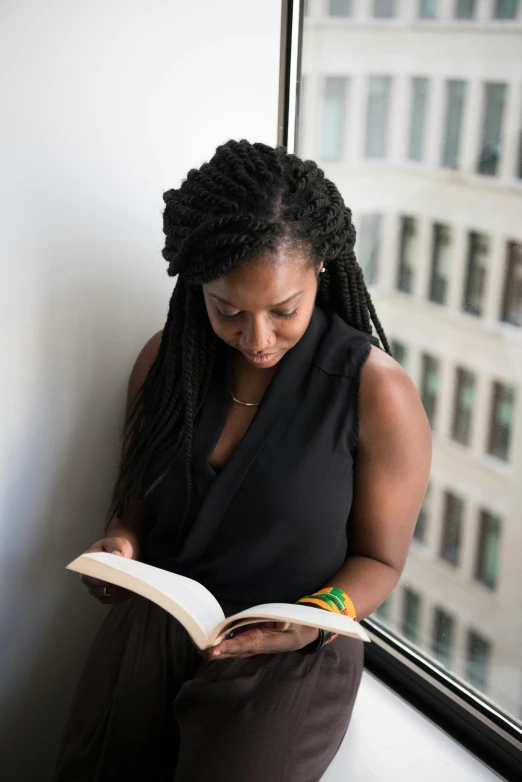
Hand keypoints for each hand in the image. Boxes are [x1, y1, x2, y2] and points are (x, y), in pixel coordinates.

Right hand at [80, 535, 134, 604]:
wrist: (122, 551)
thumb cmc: (116, 546)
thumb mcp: (116, 542)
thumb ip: (115, 547)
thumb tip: (116, 555)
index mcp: (86, 565)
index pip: (89, 576)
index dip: (100, 579)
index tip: (113, 577)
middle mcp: (89, 579)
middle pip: (97, 590)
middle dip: (112, 587)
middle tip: (126, 582)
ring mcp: (97, 589)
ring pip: (105, 596)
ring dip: (118, 593)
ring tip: (131, 585)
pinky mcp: (107, 595)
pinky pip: (113, 600)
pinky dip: (123, 596)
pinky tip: (132, 589)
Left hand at [200, 621, 319, 660]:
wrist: (294, 636)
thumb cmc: (291, 628)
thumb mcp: (292, 623)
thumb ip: (285, 622)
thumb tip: (282, 623)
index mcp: (260, 641)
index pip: (240, 646)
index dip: (226, 648)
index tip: (213, 649)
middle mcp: (250, 646)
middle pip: (227, 653)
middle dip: (212, 651)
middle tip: (196, 643)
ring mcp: (245, 646)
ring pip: (224, 651)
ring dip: (211, 649)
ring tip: (196, 641)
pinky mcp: (244, 642)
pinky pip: (227, 645)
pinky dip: (216, 643)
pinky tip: (206, 638)